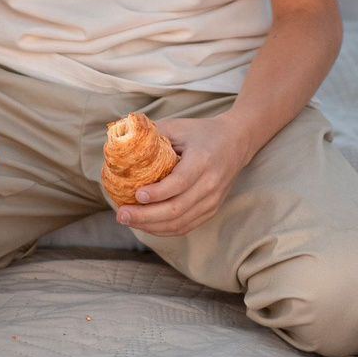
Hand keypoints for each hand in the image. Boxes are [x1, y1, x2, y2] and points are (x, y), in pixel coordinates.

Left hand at [114, 115, 243, 238]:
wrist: (236, 142)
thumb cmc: (202, 132)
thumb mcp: (178, 126)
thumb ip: (152, 136)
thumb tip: (121, 147)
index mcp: (203, 160)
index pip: (179, 183)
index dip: (157, 193)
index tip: (136, 195)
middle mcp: (211, 184)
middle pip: (176, 208)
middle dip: (145, 216)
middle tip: (121, 214)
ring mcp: (213, 200)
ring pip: (179, 222)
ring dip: (150, 226)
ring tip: (127, 220)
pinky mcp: (211, 210)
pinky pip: (185, 227)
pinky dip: (163, 230)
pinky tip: (144, 225)